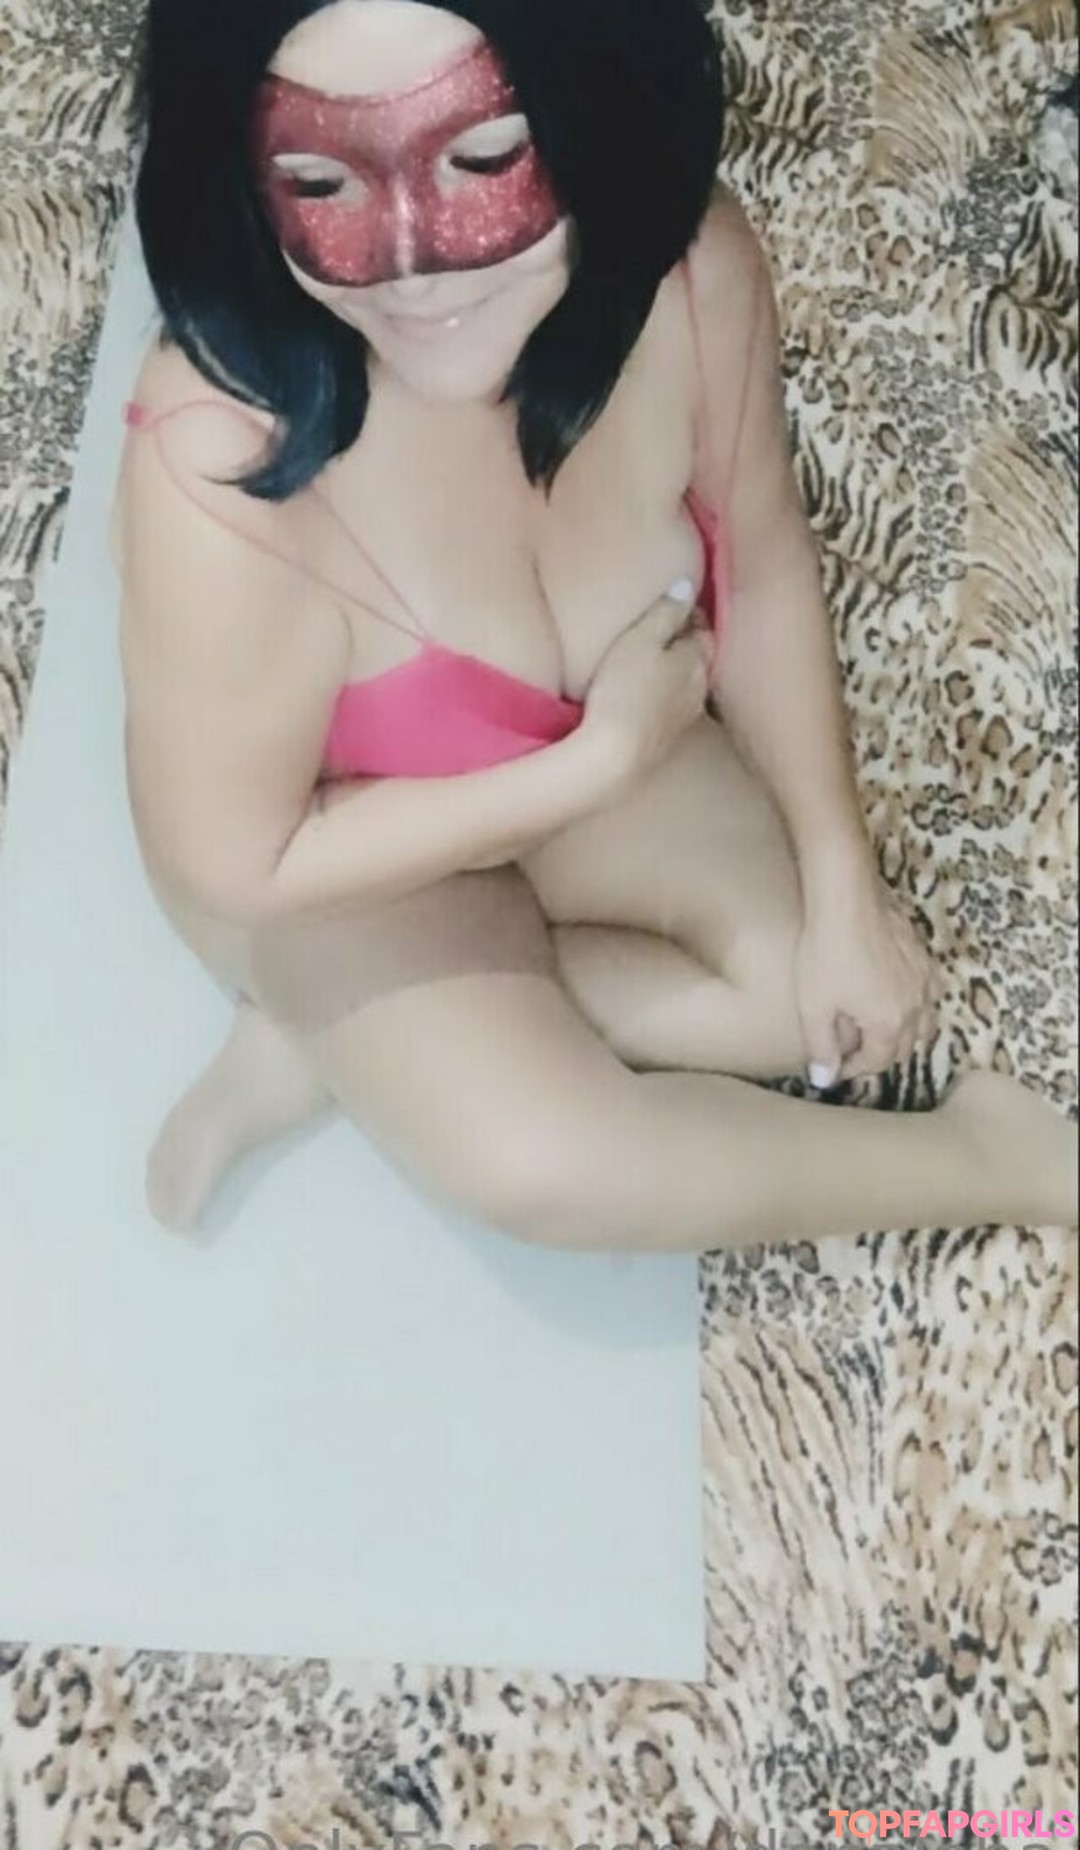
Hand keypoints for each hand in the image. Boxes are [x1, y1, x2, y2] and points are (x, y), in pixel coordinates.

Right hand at [583, 580, 709, 785]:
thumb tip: (687, 585)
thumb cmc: (624, 689)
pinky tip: (649, 696)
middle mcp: (699, 688)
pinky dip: (666, 694)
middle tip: (665, 629)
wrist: (613, 754)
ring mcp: (685, 717)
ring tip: (656, 661)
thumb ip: (665, 611)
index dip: (690, 614)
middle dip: (687, 642)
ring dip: (677, 671)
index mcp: (697, 659)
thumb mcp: (641, 639)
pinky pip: (673, 706)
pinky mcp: (666, 739)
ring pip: (688, 684)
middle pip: (700, 657)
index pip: (703, 629)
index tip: (675, 603)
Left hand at [795, 877, 941, 1085]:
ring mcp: (925, 981)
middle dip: (880, 1054)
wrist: (846, 900)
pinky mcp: (925, 957)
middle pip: (905, 1046)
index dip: (855, 1068)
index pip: (878, 1062)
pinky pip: (931, 992)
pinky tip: (903, 996)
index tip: (836, 1066)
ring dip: (906, 1034)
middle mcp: (916, 1007)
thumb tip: (824, 1080)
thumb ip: (821, 1047)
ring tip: (882, 1030)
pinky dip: (919, 1004)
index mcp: (889, 1024)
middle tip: (856, 1052)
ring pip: (926, 1022)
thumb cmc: (826, 953)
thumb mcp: (814, 1006)